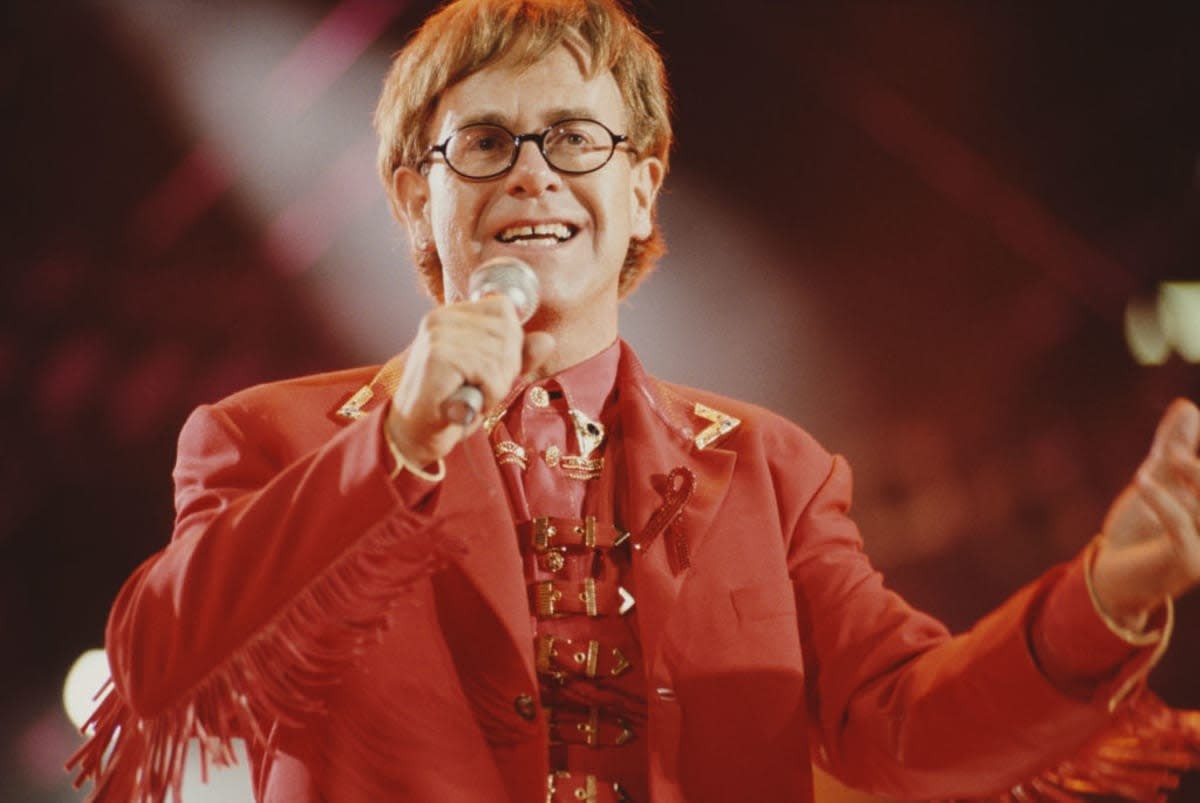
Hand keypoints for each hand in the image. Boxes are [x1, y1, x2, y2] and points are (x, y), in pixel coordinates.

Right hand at [385, 297, 554, 466]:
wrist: (414, 434)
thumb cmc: (452, 403)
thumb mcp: (491, 375)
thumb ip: (518, 356)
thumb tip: (547, 340)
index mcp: (450, 314)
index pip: (504, 309)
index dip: (511, 342)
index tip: (492, 369)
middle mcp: (441, 318)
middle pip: (507, 331)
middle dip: (506, 368)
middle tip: (483, 389)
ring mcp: (437, 336)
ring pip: (501, 355)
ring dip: (497, 386)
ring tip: (474, 397)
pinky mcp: (438, 358)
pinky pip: (490, 374)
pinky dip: (489, 397)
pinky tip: (468, 404)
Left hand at [1091, 398, 1199, 628]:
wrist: (1110, 575)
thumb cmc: (1139, 529)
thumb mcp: (1159, 478)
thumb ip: (1175, 445)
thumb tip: (1188, 406)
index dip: (1199, 471)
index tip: (1179, 453)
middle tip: (1173, 454)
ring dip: (1191, 478)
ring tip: (1165, 459)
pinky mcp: (1188, 565)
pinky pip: (1181, 529)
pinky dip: (1165, 501)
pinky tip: (1143, 479)